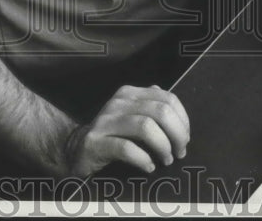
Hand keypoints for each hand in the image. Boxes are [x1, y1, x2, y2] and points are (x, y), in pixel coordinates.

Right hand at [63, 84, 189, 176]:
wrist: (76, 149)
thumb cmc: (112, 135)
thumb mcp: (131, 116)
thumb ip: (151, 107)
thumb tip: (173, 107)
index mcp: (130, 94)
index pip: (167, 99)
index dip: (182, 120)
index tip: (185, 138)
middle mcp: (118, 103)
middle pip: (159, 112)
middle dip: (176, 134)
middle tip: (179, 152)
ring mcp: (106, 121)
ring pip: (145, 127)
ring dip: (162, 146)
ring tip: (166, 160)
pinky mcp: (96, 142)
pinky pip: (126, 148)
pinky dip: (143, 159)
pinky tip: (149, 167)